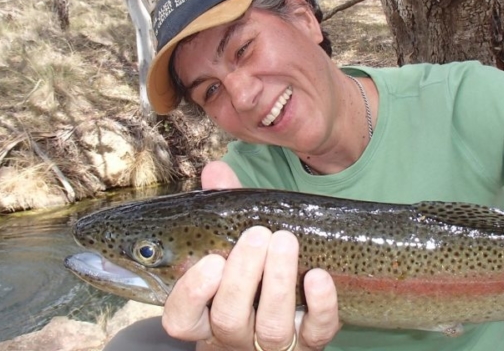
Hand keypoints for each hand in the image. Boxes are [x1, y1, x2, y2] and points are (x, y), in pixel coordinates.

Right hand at [162, 161, 340, 349]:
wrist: (288, 312)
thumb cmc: (252, 272)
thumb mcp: (235, 242)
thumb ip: (224, 208)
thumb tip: (215, 170)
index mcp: (207, 313)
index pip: (183, 318)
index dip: (193, 293)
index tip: (212, 260)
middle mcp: (235, 335)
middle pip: (228, 318)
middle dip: (243, 275)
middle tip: (258, 234)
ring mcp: (273, 342)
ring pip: (271, 327)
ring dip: (278, 281)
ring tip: (285, 240)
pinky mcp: (311, 341)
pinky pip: (316, 331)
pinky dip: (320, 304)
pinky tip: (318, 275)